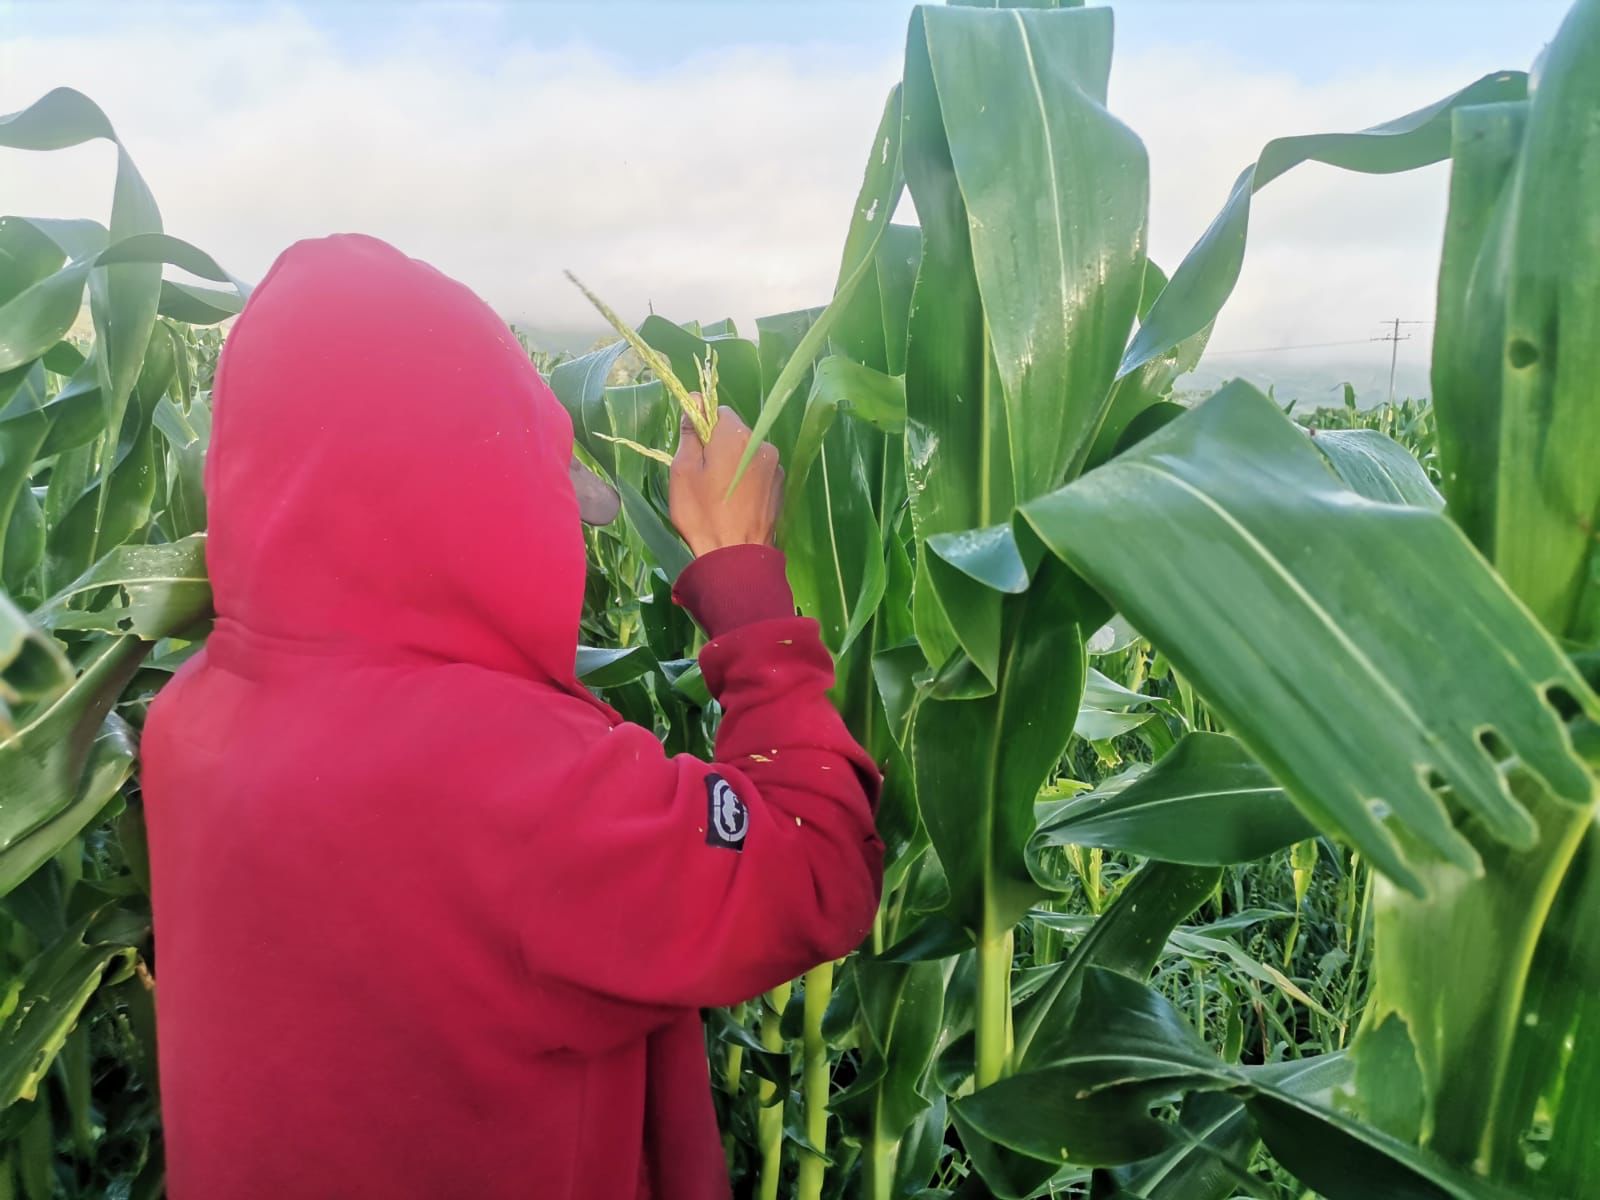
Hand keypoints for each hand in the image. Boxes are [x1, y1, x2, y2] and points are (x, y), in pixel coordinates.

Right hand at [669, 403, 782, 556]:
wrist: (736, 558)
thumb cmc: (703, 514)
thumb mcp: (683, 471)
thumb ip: (690, 434)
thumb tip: (695, 402)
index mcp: (736, 436)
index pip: (719, 411)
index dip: (703, 425)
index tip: (693, 447)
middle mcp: (762, 444)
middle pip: (735, 433)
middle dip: (719, 446)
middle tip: (702, 476)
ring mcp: (775, 467)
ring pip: (748, 453)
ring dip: (734, 464)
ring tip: (720, 493)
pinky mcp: (780, 487)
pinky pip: (759, 472)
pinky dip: (747, 479)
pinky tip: (736, 502)